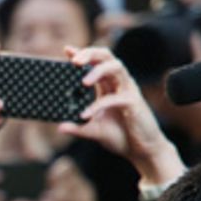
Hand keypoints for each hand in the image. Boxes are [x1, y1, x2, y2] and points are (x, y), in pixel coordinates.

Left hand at [58, 46, 184, 185]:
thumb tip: (59, 127)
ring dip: (98, 71)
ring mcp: (128, 90)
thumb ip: (77, 127)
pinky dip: (99, 105)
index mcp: (109, 86)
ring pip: (116, 67)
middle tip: (75, 61)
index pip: (96, 63)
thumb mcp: (94, 131)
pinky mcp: (134, 103)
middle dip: (90, 54)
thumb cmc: (120, 137)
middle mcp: (119, 83)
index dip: (83, 54)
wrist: (141, 150)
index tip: (67, 50)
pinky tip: (85, 114)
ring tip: (83, 82)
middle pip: (107, 56)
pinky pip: (116, 98)